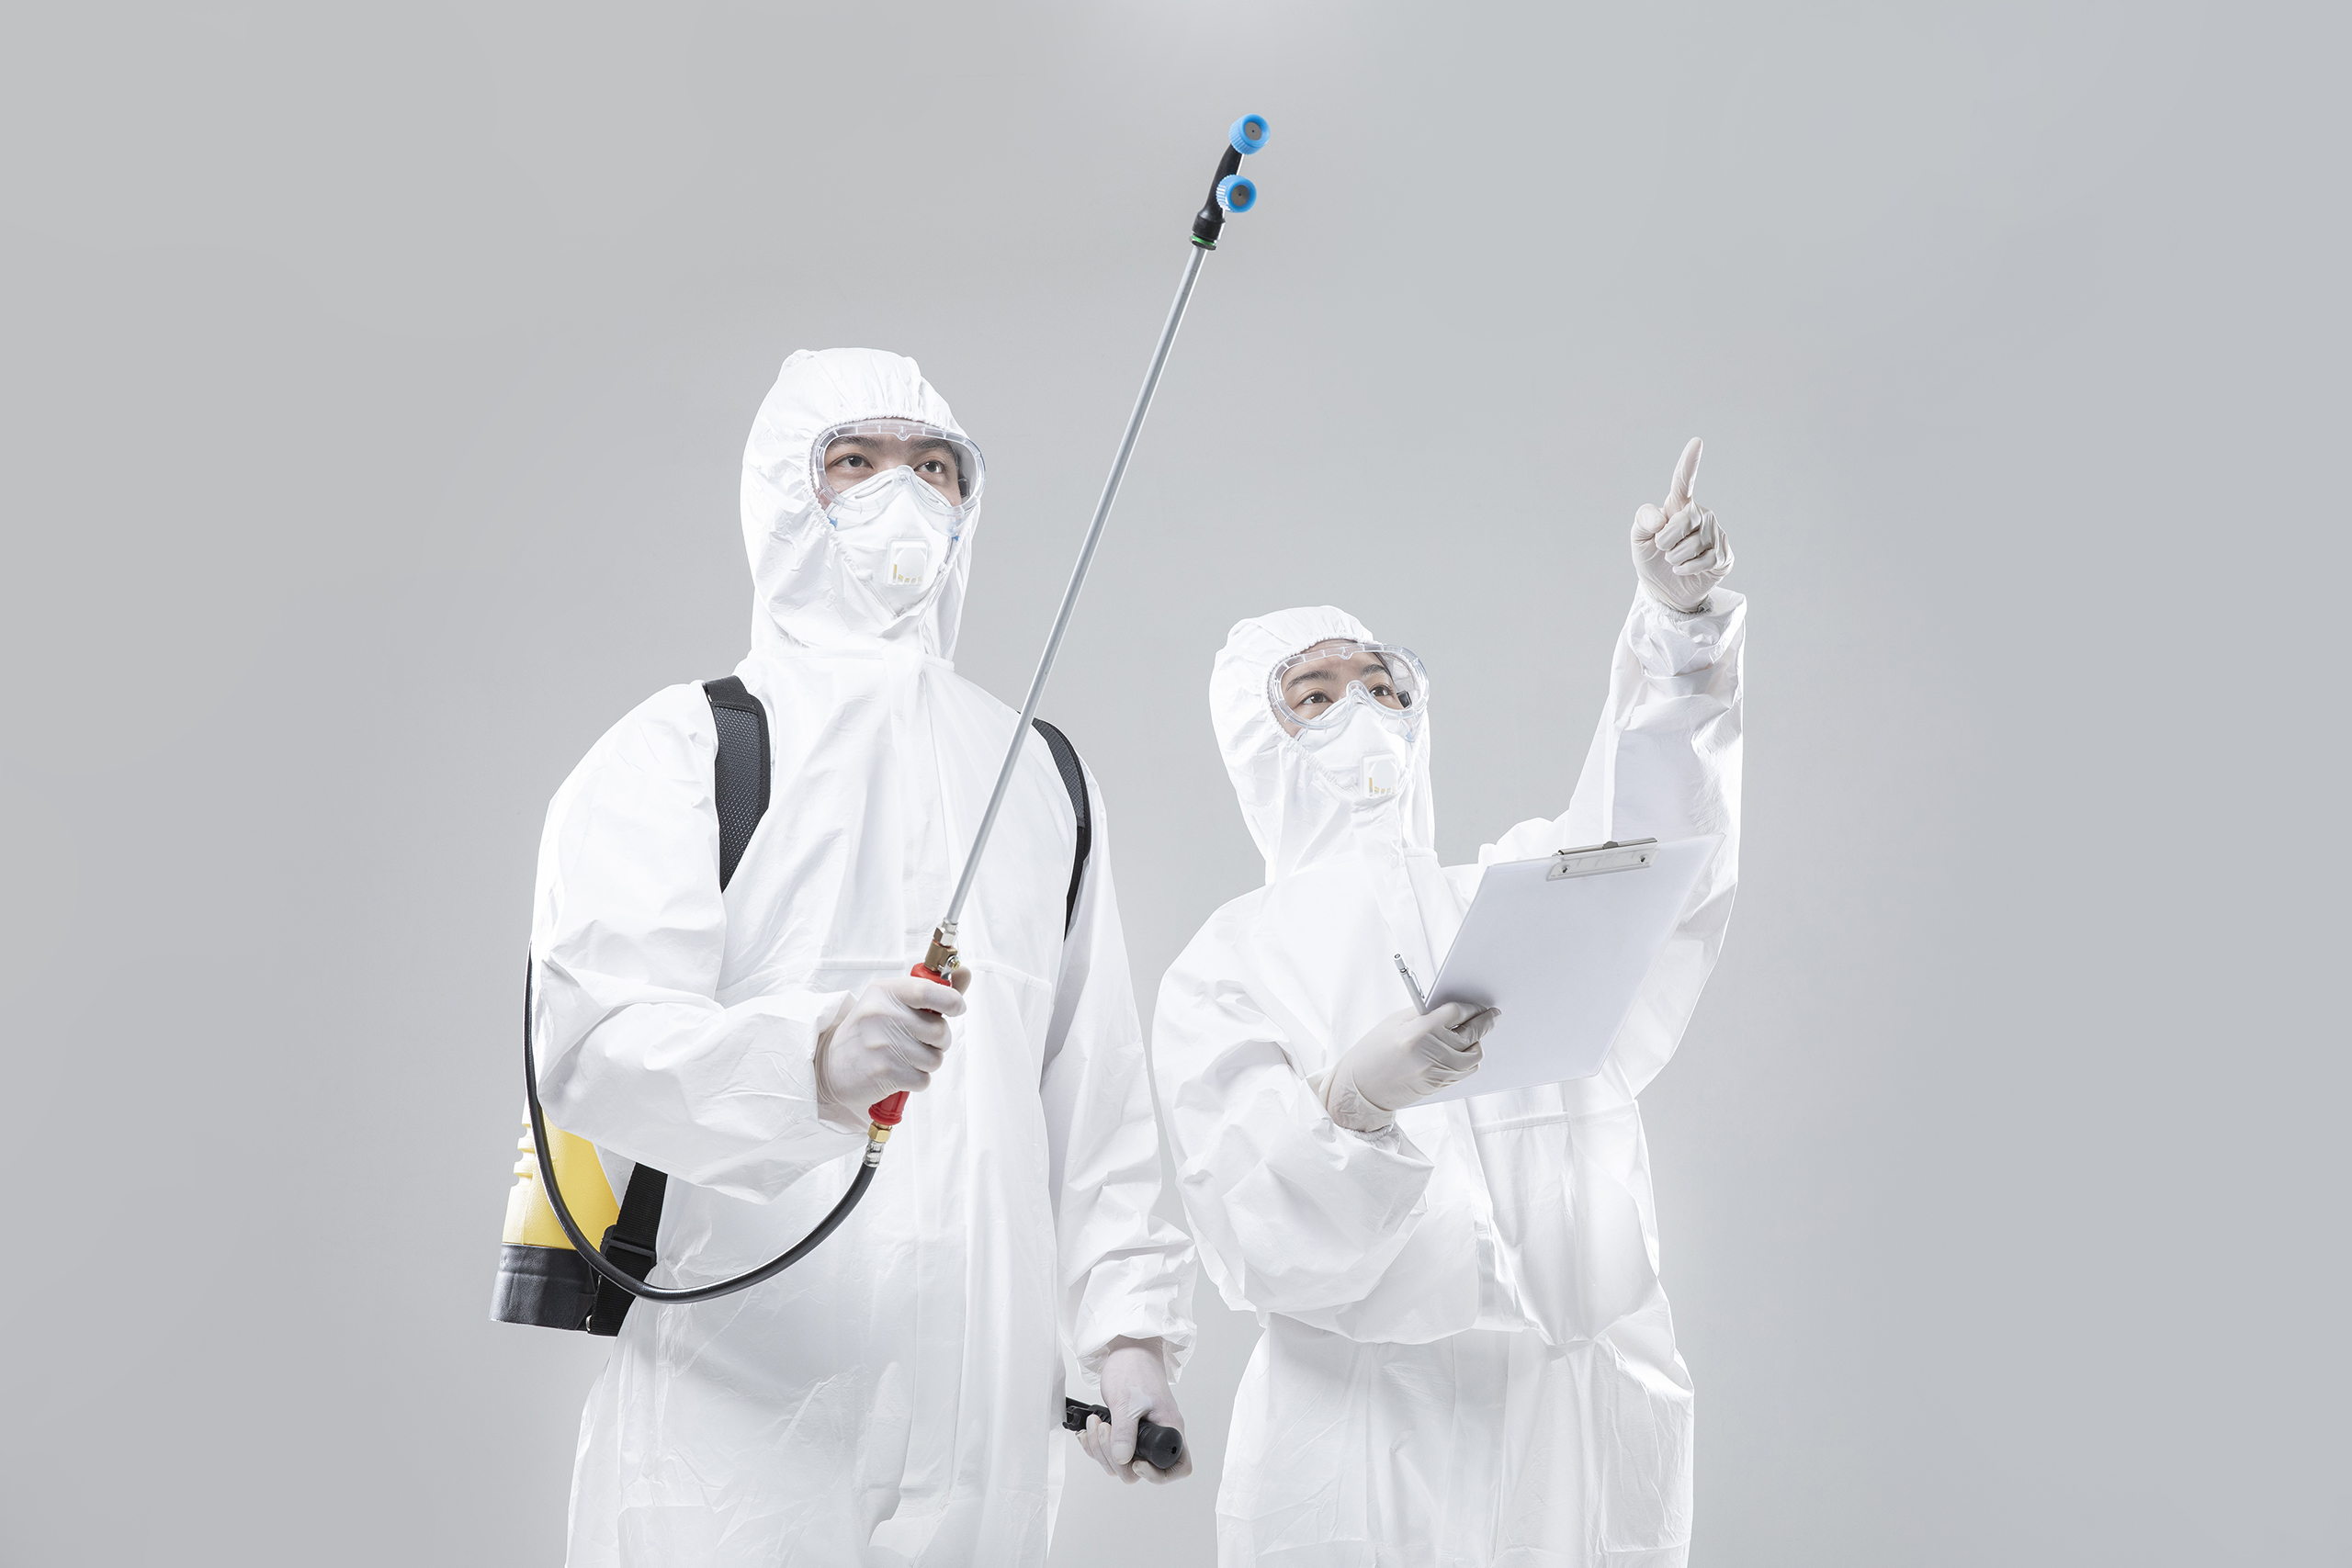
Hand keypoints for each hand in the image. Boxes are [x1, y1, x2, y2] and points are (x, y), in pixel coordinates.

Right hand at [813, 969, 972, 1115]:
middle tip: (919, 1041)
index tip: (956, 1008)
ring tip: (904, 1057)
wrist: (830, 1064)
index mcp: (885, 991)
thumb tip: (965, 972)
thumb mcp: (893, 1001)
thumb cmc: (869, 1030)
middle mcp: (882, 1014)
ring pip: (935, 1058)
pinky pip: (923, 1079)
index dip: (952, 1000)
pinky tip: (898, 1072)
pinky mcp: (884, 1072)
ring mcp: (882, 1044)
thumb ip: (933, 990)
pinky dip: (916, 1080)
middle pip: (940, 1031)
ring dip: (926, 1062)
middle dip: (938, 1041)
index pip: (929, 990)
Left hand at [1080, 1338, 1191, 1484]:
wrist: (1127, 1351)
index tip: (1135, 1463)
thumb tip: (1122, 1459)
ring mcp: (1142, 1435)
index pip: (1178, 1467)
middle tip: (1104, 1431)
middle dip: (1115, 1457)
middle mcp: (1160, 1435)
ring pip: (1122, 1462)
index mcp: (1170, 1428)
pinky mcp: (1127, 1431)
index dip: (1158, 1475)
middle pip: (1140, 1469)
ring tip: (1095, 1425)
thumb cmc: (1135, 1369)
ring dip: (1101, 1449)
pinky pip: (1112, 1451)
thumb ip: (1124, 1433)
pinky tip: (1090, 1430)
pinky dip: (1097, 1445)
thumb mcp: (1127, 1402)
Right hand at [1320, 1002, 1499, 1132]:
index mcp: (1419, 1032)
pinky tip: (1465, 1049)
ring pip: (1474, 1054)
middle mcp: (1433, 1052)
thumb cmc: (1374, 1052)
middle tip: (1492, 1014)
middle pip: (1471, 1032)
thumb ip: (1424, 1013)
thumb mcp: (1395, 1023)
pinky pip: (1466, 1069)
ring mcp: (1439, 1071)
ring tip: (1476, 1032)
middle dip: (1484, 1021)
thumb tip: (1451, 1008)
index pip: (1456, 1013)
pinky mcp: (1441, 1084)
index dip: (1470, 1006)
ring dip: (1478, 1041)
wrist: (1362, 1089)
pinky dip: (1470, 1058)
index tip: (1478, 1004)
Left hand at [1631, 437, 1732, 612]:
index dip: (1689, 463)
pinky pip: (1703, 560)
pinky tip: (1686, 569)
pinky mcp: (1723, 554)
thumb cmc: (1652, 558)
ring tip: (1675, 561)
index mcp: (1678, 506)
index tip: (1696, 442)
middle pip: (1683, 520)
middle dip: (1666, 540)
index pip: (1683, 482)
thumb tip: (1660, 518)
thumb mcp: (1638, 539)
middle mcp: (1700, 515)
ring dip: (1675, 559)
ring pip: (1691, 544)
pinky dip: (1686, 569)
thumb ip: (1642, 521)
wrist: (1665, 590)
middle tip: (1663, 549)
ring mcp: (1715, 534)